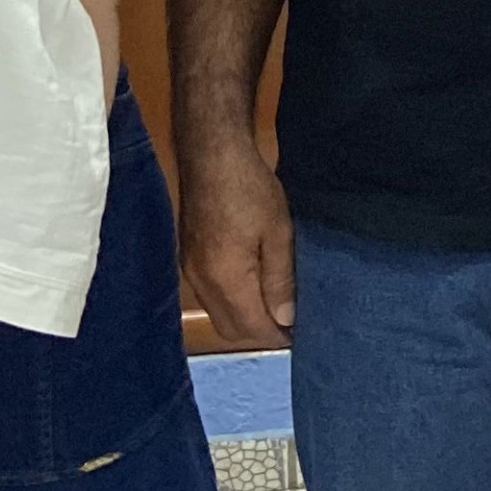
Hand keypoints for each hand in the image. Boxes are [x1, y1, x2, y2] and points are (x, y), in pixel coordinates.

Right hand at [178, 128, 294, 339]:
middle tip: (291, 320)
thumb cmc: (250, 189)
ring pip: (219, 313)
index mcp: (225, 279)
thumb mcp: (278, 233)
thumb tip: (285, 320)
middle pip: (231, 329)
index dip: (278, 337)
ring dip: (245, 316)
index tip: (302, 336)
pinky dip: (231, 300)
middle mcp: (201, 283)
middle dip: (260, 332)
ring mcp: (190, 271)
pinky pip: (210, 295)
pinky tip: (252, 284)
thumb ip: (280, 281)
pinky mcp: (188, 257)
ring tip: (275, 303)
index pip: (252, 328)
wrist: (211, 153)